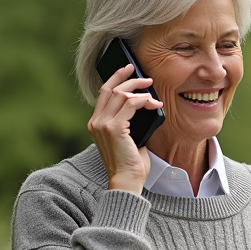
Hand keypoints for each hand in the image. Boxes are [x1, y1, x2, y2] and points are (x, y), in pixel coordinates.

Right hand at [87, 65, 162, 194]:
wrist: (127, 180)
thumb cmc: (130, 162)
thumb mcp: (127, 137)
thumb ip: (128, 120)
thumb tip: (142, 103)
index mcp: (96, 123)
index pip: (104, 93)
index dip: (115, 78)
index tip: (127, 69)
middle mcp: (95, 122)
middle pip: (111, 89)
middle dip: (129, 79)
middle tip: (146, 77)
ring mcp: (103, 124)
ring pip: (121, 95)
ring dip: (140, 91)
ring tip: (153, 94)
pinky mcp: (114, 128)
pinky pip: (131, 104)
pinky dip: (144, 101)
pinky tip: (154, 104)